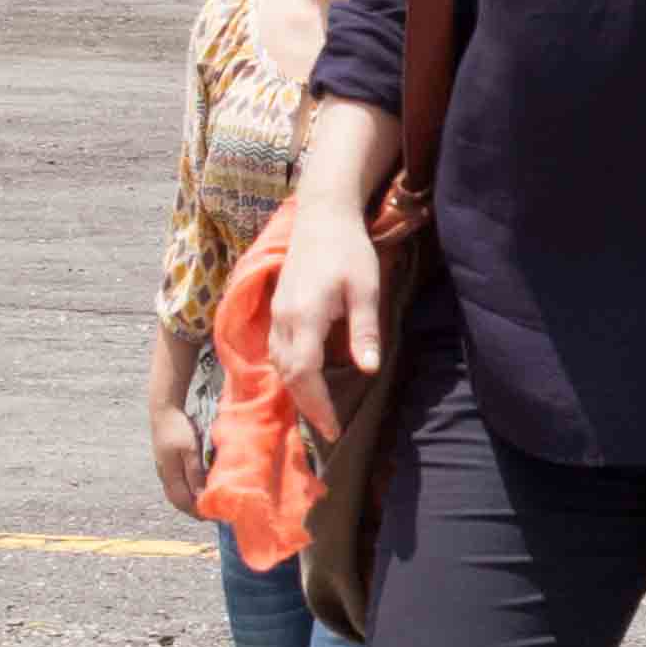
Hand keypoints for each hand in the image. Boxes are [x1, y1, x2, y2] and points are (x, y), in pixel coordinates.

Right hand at [145, 378, 208, 517]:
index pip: (183, 502)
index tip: (212, 516)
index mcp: (170, 474)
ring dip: (189, 501)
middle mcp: (164, 476)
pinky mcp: (165, 464)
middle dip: (193, 510)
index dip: (197, 512)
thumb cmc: (179, 428)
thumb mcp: (191, 450)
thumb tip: (200, 495)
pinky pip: (174, 485)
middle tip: (210, 513)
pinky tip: (195, 488)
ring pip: (175, 494)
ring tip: (204, 503)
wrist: (163, 411)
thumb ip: (195, 473)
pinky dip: (185, 491)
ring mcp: (163, 470)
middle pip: (178, 501)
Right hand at [268, 192, 387, 441]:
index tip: (333, 428)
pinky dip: (290, 372)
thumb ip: (364, 330)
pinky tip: (305, 380)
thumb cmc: (349, 250)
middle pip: (289, 375)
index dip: (318, 405)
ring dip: (297, 391)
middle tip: (327, 430)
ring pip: (279, 364)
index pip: (305, 373)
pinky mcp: (277, 309)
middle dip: (307, 406)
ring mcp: (276, 314)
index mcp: (304, 317)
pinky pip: (278, 350)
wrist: (322, 216)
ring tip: (318, 412)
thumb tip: (368, 370)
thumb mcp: (366, 289)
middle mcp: (283, 319)